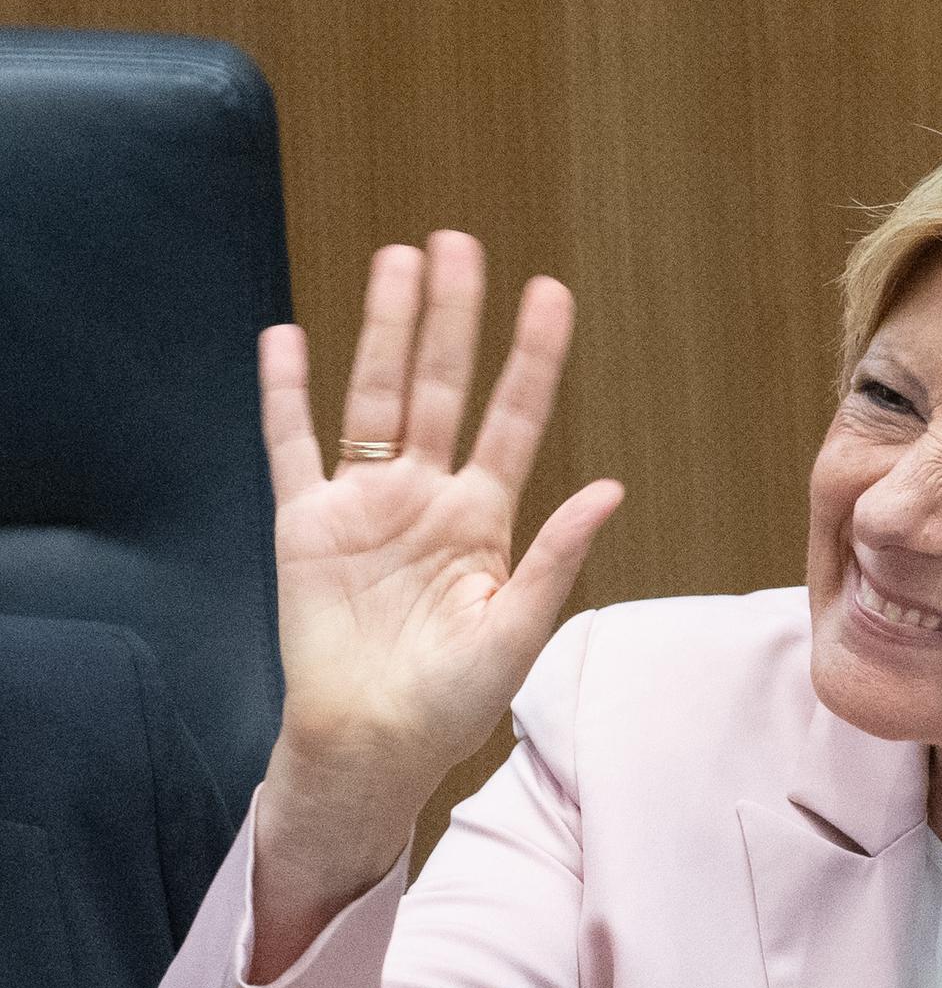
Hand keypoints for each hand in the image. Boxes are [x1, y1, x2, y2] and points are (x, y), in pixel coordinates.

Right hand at [245, 233, 621, 977]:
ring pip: (372, 396)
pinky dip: (287, 392)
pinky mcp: (304, 526)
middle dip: (452, 315)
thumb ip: (556, 557)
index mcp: (484, 516)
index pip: (513, 415)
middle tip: (458, 241)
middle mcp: (425, 495)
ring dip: (384, 329)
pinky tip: (286, 336)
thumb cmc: (451, 701)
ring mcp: (364, 504)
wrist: (370, 746)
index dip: (532, 354)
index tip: (550, 290)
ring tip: (398, 260)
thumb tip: (610, 489)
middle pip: (439, 384)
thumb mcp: (517, 630)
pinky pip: (292, 446)